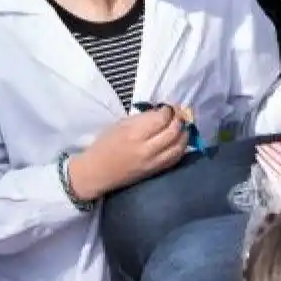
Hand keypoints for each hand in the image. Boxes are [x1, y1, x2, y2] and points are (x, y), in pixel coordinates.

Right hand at [68, 107, 188, 199]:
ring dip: (184, 134)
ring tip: (182, 126)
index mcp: (134, 134)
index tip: (167, 107)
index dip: (168, 111)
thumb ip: (141, 119)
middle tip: (178, 114)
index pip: (161, 119)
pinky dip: (181, 147)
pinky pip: (175, 158)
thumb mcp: (119, 125)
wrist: (97, 172)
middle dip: (179, 120)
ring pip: (178, 147)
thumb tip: (160, 113)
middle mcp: (146, 149)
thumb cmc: (104, 145)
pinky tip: (179, 141)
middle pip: (173, 132)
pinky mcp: (155, 171)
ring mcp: (153, 162)